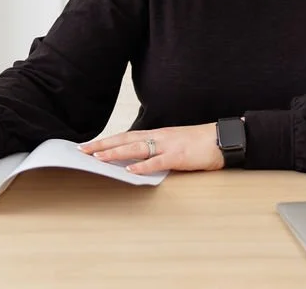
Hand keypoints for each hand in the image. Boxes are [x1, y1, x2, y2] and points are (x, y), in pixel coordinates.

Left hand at [78, 123, 223, 174]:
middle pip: (125, 139)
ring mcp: (168, 145)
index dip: (107, 141)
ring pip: (136, 148)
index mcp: (157, 134)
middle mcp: (159, 137)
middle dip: (103, 145)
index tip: (89, 145)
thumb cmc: (199, 143)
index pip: (126, 136)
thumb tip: (137, 161)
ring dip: (116, 153)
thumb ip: (156, 150)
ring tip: (98, 158)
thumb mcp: (174, 144)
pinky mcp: (179, 156)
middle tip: (83, 150)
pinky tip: (130, 170)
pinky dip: (142, 166)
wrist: (222, 139)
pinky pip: (157, 162)